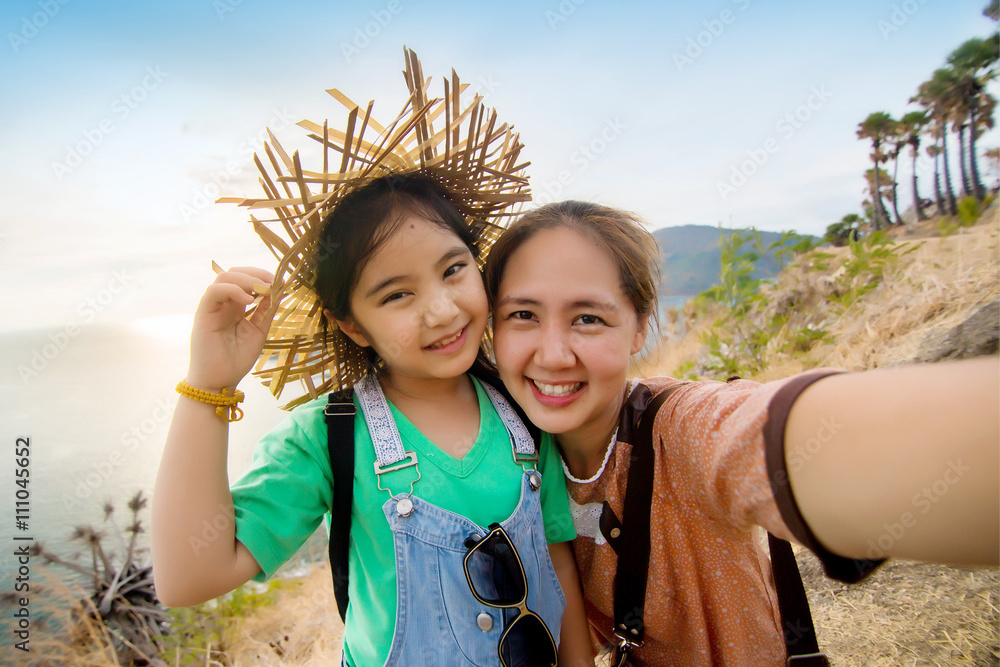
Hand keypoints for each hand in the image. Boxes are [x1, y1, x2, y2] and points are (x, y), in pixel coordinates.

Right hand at [185, 266, 275, 390]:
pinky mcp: (203, 313)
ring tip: (262, 289)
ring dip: (246, 279)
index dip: (263, 276)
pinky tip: (248, 300)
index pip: (246, 280)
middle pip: (234, 273)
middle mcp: (223, 303)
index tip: (281, 281)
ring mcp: (212, 307)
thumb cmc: (236, 360)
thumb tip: (279, 290)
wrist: (219, 382)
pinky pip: (214, 291)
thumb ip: (266, 311)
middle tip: (273, 282)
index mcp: (236, 306)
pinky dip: (232, 290)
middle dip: (256, 273)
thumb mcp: (258, 331)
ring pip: (224, 277)